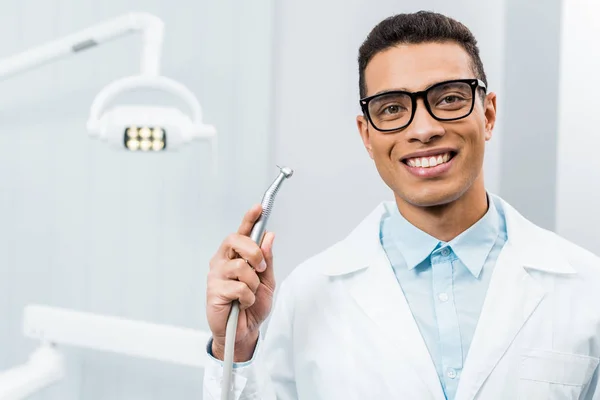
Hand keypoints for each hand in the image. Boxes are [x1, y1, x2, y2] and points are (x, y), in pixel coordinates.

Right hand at [206, 204, 275, 361]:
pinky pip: (239, 287)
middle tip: (260, 269)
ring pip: (242, 267)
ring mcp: (216, 275)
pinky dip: (247, 297)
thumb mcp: (267, 281)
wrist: (245, 332)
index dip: (249, 218)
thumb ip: (267, 259)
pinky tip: (242, 304)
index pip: (242, 232)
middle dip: (254, 252)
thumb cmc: (252, 306)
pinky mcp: (213, 291)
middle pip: (237, 240)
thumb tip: (269, 236)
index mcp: (236, 256)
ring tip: (249, 294)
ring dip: (253, 284)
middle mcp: (223, 261)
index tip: (259, 207)